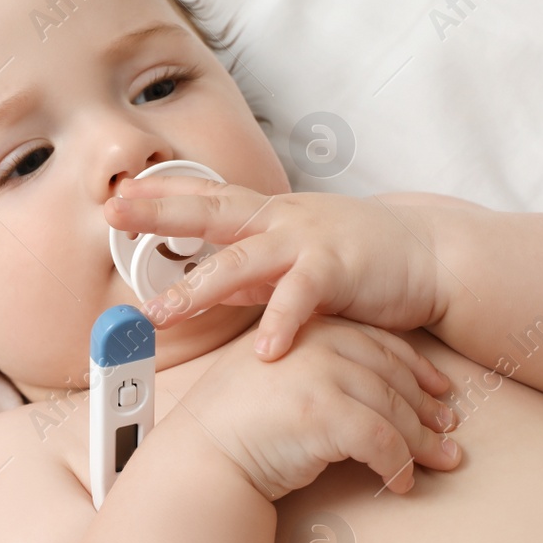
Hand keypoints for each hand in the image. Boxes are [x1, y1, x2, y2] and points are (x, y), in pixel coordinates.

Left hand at [104, 177, 441, 360]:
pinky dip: (281, 322)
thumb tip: (211, 287)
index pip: (206, 197)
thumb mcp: (297, 260)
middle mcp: (282, 221)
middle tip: (114, 211)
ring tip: (162, 313)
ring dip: (198, 287)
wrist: (429, 255)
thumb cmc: (360, 260)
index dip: (161, 194)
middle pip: (210, 210)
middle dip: (160, 211)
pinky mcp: (339, 271)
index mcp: (269, 217)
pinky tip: (262, 351)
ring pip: (243, 260)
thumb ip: (255, 274)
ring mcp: (308, 242)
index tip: (117, 192)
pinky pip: (302, 297)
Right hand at [173, 315, 460, 500]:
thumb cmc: (232, 426)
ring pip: (394, 410)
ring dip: (424, 442)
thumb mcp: (273, 376)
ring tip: (444, 460)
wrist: (200, 458)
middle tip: (450, 432)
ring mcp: (322, 375)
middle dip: (428, 408)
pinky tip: (402, 483)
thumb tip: (365, 389)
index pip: (378, 344)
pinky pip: (382, 442)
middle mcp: (318, 344)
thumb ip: (314, 367)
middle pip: (393, 376)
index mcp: (308, 328)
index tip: (439, 390)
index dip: (416, 369)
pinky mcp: (325, 413)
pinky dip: (398, 465)